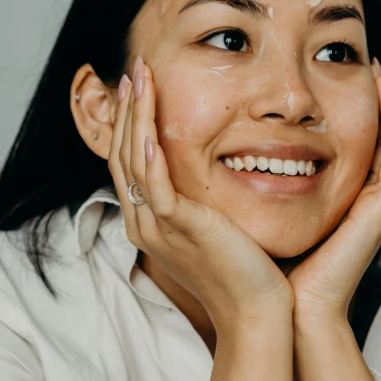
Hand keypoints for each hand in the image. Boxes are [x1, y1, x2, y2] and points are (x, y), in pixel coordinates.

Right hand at [108, 57, 293, 332]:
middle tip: (136, 70)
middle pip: (124, 155)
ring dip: (137, 117)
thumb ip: (198, 203)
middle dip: (130, 110)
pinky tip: (151, 127)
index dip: (133, 123)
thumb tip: (203, 179)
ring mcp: (159, 227)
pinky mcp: (181, 229)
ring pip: (134, 162)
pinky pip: (156, 185)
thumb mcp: (212, 231)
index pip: (130, 163)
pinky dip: (150, 153)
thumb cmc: (241, 272)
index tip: (142, 87)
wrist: (256, 311)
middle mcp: (145, 223)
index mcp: (150, 223)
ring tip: (141, 78)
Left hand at [287, 57, 380, 322]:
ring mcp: (374, 208)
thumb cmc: (276, 270)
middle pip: (379, 142)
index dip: (353, 115)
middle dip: (378, 104)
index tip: (339, 81)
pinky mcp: (379, 215)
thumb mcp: (268, 218)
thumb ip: (261, 192)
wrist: (290, 309)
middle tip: (372, 68)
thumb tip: (230, 163)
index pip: (354, 148)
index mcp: (339, 201)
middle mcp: (361, 201)